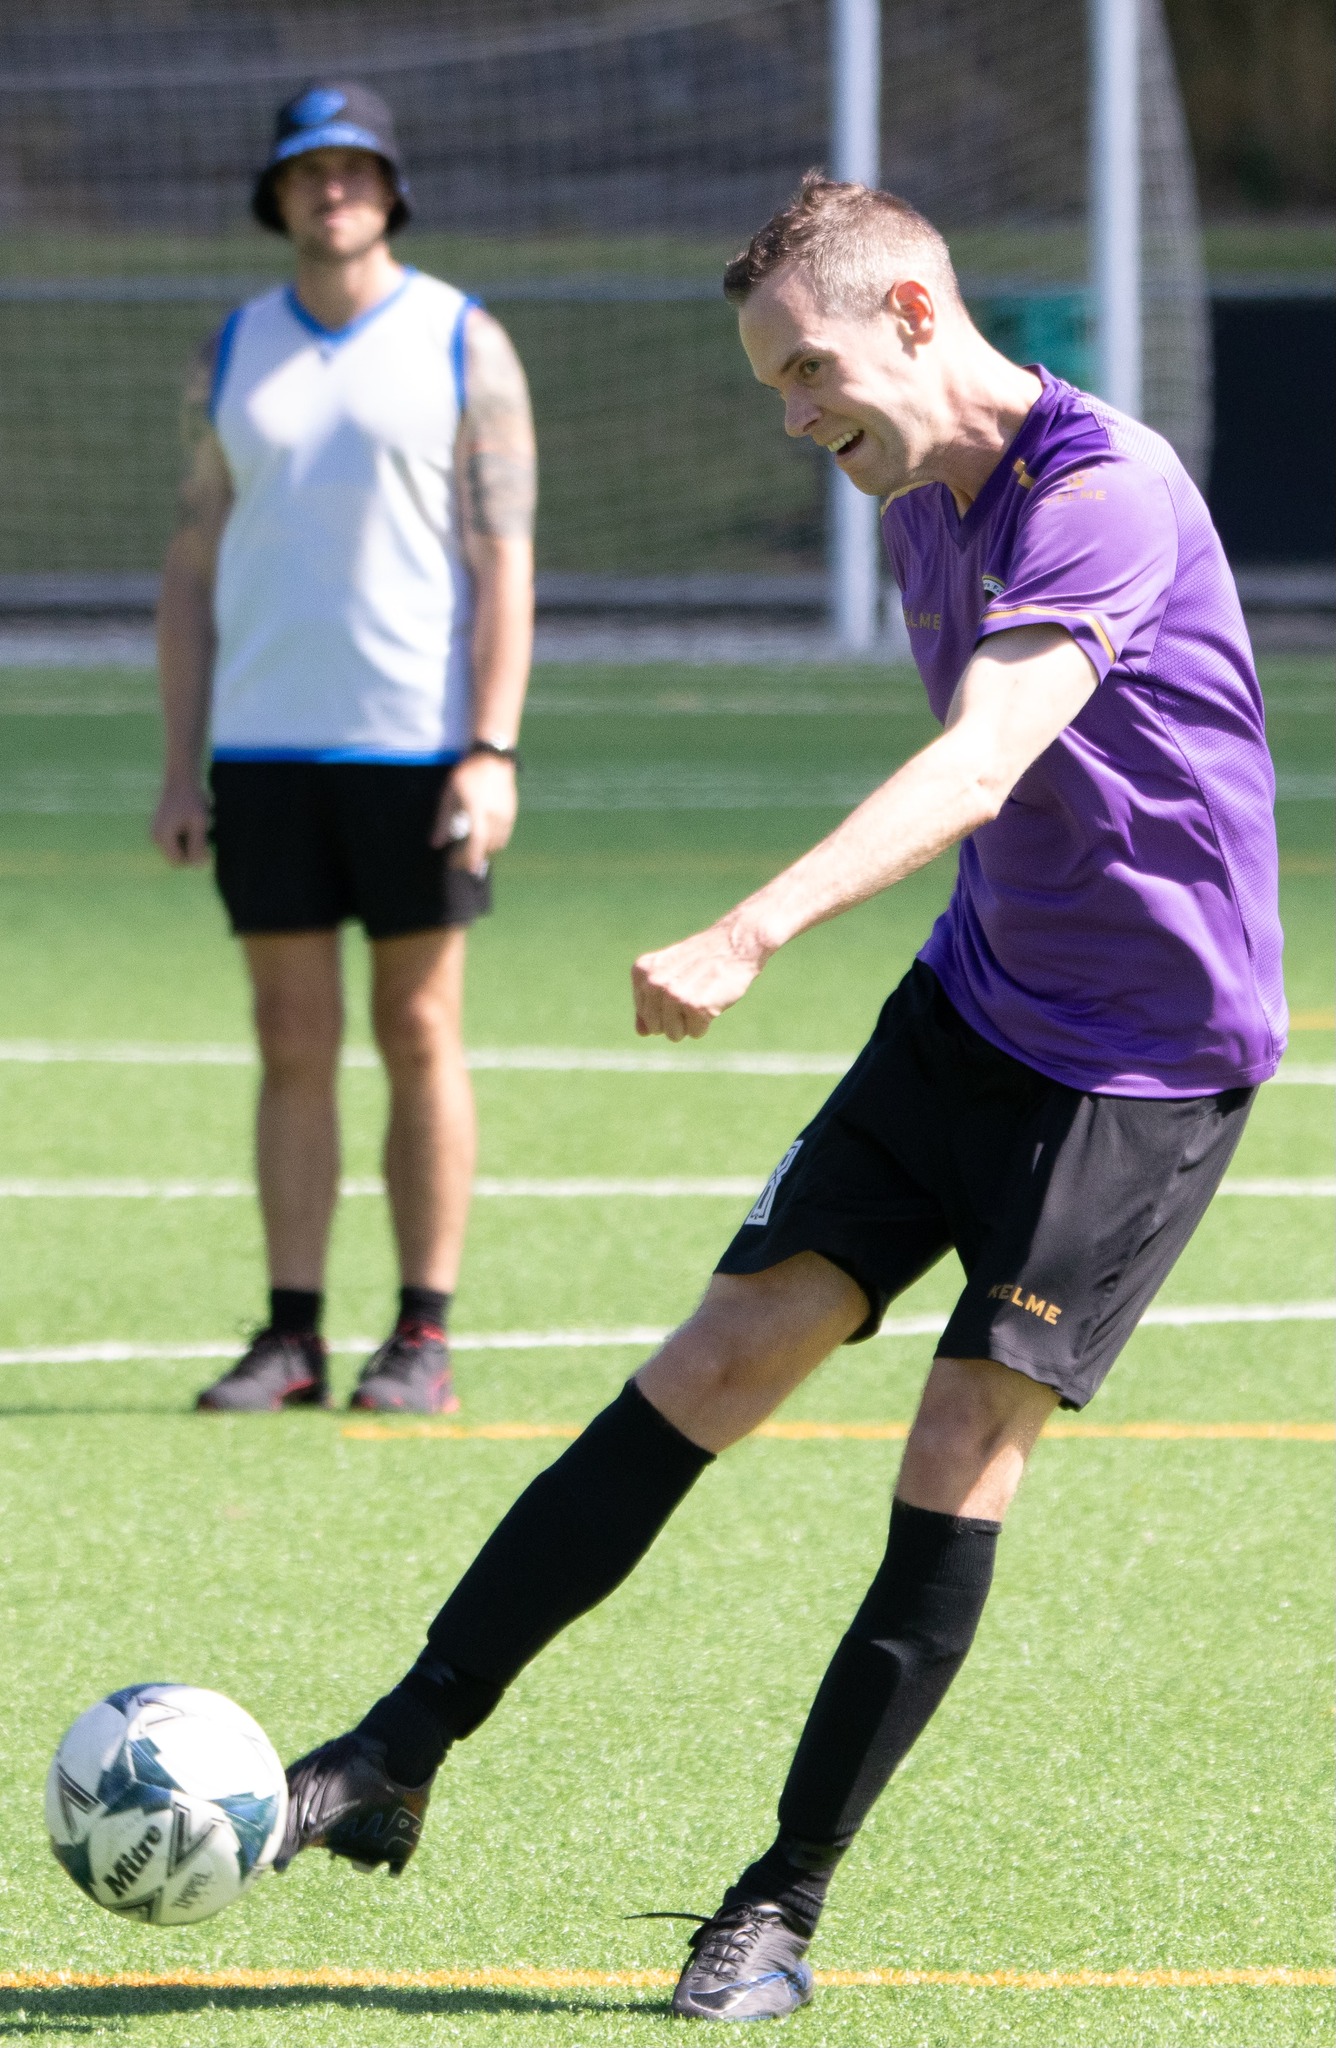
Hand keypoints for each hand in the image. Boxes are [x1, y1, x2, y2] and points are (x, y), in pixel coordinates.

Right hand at [151, 778, 209, 865]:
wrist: (180, 780)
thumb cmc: (191, 800)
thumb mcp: (199, 824)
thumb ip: (199, 846)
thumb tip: (198, 867)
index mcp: (163, 838)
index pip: (178, 863)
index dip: (193, 859)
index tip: (205, 844)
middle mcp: (155, 837)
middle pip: (176, 857)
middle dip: (191, 850)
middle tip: (203, 834)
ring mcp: (155, 832)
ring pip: (176, 849)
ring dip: (189, 843)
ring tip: (196, 827)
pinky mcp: (159, 828)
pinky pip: (174, 841)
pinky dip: (184, 836)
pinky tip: (190, 823)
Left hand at [433, 754, 517, 872]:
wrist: (493, 758)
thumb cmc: (467, 774)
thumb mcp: (449, 795)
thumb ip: (442, 821)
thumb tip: (436, 845)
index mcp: (478, 811)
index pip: (477, 841)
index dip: (472, 858)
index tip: (468, 870)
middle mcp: (495, 816)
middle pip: (487, 846)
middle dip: (474, 856)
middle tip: (458, 860)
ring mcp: (506, 815)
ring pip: (498, 843)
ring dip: (485, 850)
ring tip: (470, 850)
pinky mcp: (512, 813)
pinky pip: (505, 836)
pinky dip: (494, 842)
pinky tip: (484, 839)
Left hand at [632, 920, 769, 1040]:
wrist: (734, 944)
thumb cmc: (700, 962)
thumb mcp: (667, 974)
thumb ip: (649, 1003)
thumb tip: (642, 1033)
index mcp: (641, 972)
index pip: (644, 1015)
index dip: (665, 1009)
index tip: (680, 987)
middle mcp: (653, 983)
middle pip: (656, 1028)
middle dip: (675, 1019)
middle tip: (691, 994)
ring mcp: (673, 995)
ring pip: (673, 1035)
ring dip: (690, 1023)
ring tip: (700, 998)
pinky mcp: (695, 1006)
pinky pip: (695, 1033)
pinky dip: (705, 1024)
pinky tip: (712, 1001)